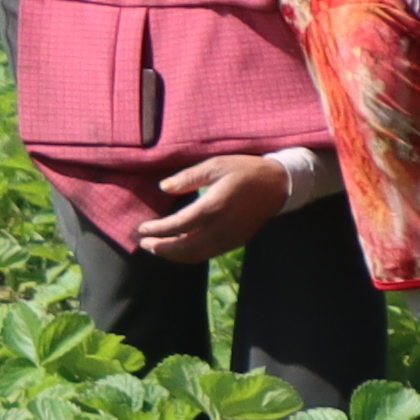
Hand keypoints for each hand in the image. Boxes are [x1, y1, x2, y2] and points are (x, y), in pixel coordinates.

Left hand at [140, 147, 334, 262]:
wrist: (279, 185)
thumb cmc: (245, 170)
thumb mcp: (216, 164)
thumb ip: (189, 178)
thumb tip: (163, 187)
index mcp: (215, 205)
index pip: (178, 225)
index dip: (157, 230)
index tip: (140, 229)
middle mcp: (222, 227)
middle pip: (184, 247)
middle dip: (161, 248)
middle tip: (142, 243)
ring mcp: (230, 238)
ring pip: (196, 255)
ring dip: (173, 255)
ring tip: (156, 248)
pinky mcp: (235, 242)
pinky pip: (207, 254)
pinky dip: (189, 254)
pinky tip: (178, 246)